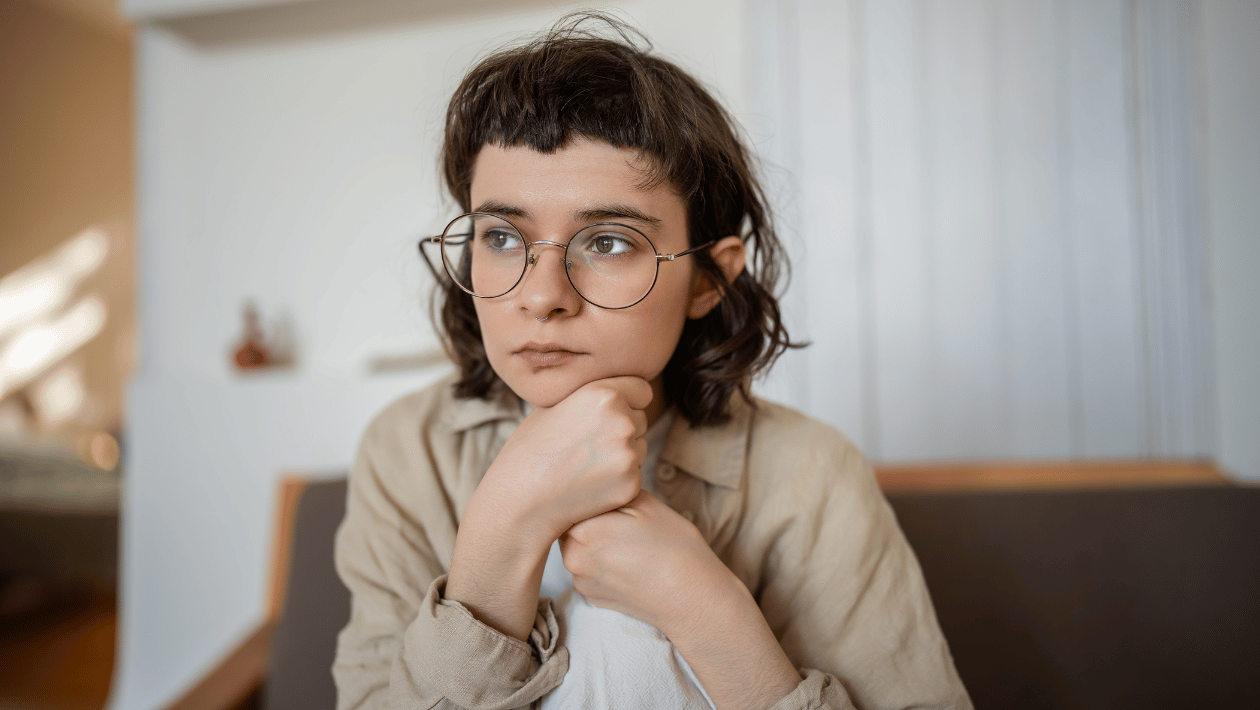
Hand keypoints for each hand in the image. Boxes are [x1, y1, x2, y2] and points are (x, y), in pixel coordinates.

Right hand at [473, 375, 653, 548]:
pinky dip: (619, 480)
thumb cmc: (530, 449)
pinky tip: (590, 484)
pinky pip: (636, 474)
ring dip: (623, 453)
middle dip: (623, 429)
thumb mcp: (553, 405)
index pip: (643, 389)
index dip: (628, 400)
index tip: (611, 413)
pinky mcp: (631, 483)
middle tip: (588, 444)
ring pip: (641, 447)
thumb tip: (612, 386)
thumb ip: (589, 394)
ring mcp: (628, 454)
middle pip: (641, 418)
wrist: (520, 498)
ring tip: (586, 464)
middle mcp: (622, 420)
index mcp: (603, 394)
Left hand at [558, 489, 739, 638]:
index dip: (587, 494)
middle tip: (618, 516)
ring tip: (626, 541)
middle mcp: (574, 558)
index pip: (569, 502)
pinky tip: (626, 561)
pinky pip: (587, 569)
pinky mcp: (591, 598)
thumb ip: (608, 491)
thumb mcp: (644, 502)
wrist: (692, 598)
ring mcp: (581, 582)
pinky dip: (600, 562)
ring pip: (577, 547)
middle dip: (586, 517)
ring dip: (592, 540)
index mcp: (583, 530)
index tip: (604, 492)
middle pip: (568, 526)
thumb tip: (592, 487)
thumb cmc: (674, 547)